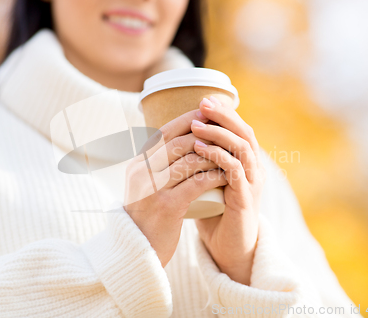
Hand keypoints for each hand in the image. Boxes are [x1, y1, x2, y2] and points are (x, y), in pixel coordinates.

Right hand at [124, 109, 226, 267]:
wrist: (137, 252)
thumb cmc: (146, 217)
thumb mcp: (143, 187)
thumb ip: (154, 167)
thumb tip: (179, 144)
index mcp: (136, 164)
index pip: (164, 132)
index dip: (188, 120)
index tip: (208, 117)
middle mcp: (141, 172)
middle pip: (179, 142)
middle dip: (206, 134)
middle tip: (226, 134)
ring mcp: (153, 188)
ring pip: (190, 159)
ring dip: (215, 154)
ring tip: (231, 154)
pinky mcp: (168, 206)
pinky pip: (198, 182)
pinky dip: (215, 175)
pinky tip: (228, 174)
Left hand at [191, 96, 265, 284]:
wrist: (227, 248)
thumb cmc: (214, 213)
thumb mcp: (206, 181)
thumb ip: (199, 162)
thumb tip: (172, 141)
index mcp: (246, 163)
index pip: (239, 129)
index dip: (224, 114)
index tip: (203, 100)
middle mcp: (253, 169)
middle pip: (245, 132)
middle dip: (224, 115)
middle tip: (204, 103)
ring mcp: (252, 183)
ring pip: (242, 148)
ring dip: (219, 133)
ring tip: (197, 124)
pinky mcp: (245, 198)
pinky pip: (234, 170)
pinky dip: (218, 156)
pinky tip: (199, 149)